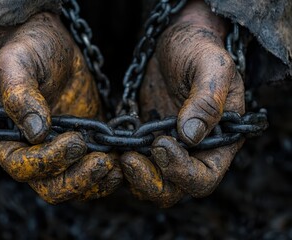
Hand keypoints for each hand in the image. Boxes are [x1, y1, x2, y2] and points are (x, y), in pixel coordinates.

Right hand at [0, 12, 121, 203]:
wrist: (52, 43)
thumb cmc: (28, 48)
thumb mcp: (16, 62)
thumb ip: (19, 95)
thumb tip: (35, 132)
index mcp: (7, 135)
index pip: (22, 166)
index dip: (49, 161)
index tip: (75, 140)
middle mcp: (31, 150)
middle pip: (50, 186)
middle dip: (77, 180)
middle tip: (102, 162)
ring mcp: (58, 150)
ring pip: (73, 185)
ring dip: (95, 182)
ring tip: (115, 165)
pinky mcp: (81, 144)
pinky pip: (91, 171)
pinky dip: (106, 174)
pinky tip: (120, 161)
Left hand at [121, 0, 244, 206]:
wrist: (176, 44)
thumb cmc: (198, 49)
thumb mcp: (212, 66)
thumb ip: (207, 100)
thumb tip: (190, 136)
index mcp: (219, 140)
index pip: (204, 178)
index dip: (181, 170)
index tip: (161, 142)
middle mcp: (195, 152)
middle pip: (174, 189)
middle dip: (150, 181)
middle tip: (129, 157)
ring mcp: (169, 148)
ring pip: (151, 183)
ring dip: (133, 176)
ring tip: (120, 152)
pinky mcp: (147, 140)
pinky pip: (134, 164)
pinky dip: (121, 163)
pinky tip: (112, 146)